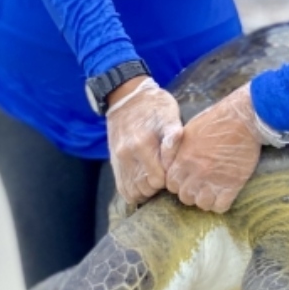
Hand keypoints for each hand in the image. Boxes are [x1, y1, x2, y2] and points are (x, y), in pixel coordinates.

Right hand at [105, 76, 183, 204]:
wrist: (127, 98)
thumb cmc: (155, 107)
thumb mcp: (170, 116)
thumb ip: (174, 138)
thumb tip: (174, 159)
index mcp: (143, 144)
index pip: (158, 180)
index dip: (169, 179)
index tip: (173, 171)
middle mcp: (127, 155)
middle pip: (145, 189)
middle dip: (158, 186)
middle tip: (165, 174)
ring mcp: (118, 160)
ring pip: (132, 192)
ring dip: (146, 190)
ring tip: (154, 178)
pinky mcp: (114, 163)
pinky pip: (122, 188)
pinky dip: (134, 190)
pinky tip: (143, 182)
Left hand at [165, 83, 268, 212]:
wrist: (243, 119)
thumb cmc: (216, 120)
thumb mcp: (188, 131)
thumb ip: (176, 150)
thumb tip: (170, 164)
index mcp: (183, 159)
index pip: (171, 185)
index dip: (179, 184)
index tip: (187, 180)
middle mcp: (196, 172)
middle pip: (185, 197)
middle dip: (191, 193)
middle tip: (201, 186)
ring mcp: (214, 179)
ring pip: (202, 204)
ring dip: (206, 200)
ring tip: (212, 191)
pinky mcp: (232, 184)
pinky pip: (220, 206)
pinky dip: (221, 204)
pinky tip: (224, 195)